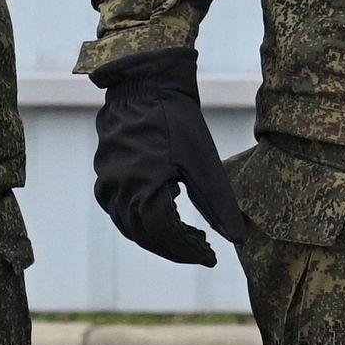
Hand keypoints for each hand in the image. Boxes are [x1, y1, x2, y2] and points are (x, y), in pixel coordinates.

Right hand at [90, 50, 249, 265]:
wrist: (145, 87)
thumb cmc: (177, 123)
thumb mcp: (204, 165)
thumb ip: (218, 206)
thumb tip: (238, 240)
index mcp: (143, 192)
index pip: (166, 237)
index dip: (189, 252)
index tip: (212, 258)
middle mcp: (119, 192)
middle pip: (147, 236)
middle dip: (176, 248)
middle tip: (204, 250)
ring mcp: (108, 184)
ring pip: (131, 225)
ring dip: (159, 237)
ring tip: (190, 237)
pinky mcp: (106, 174)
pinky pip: (120, 209)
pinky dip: (142, 220)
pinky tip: (166, 215)